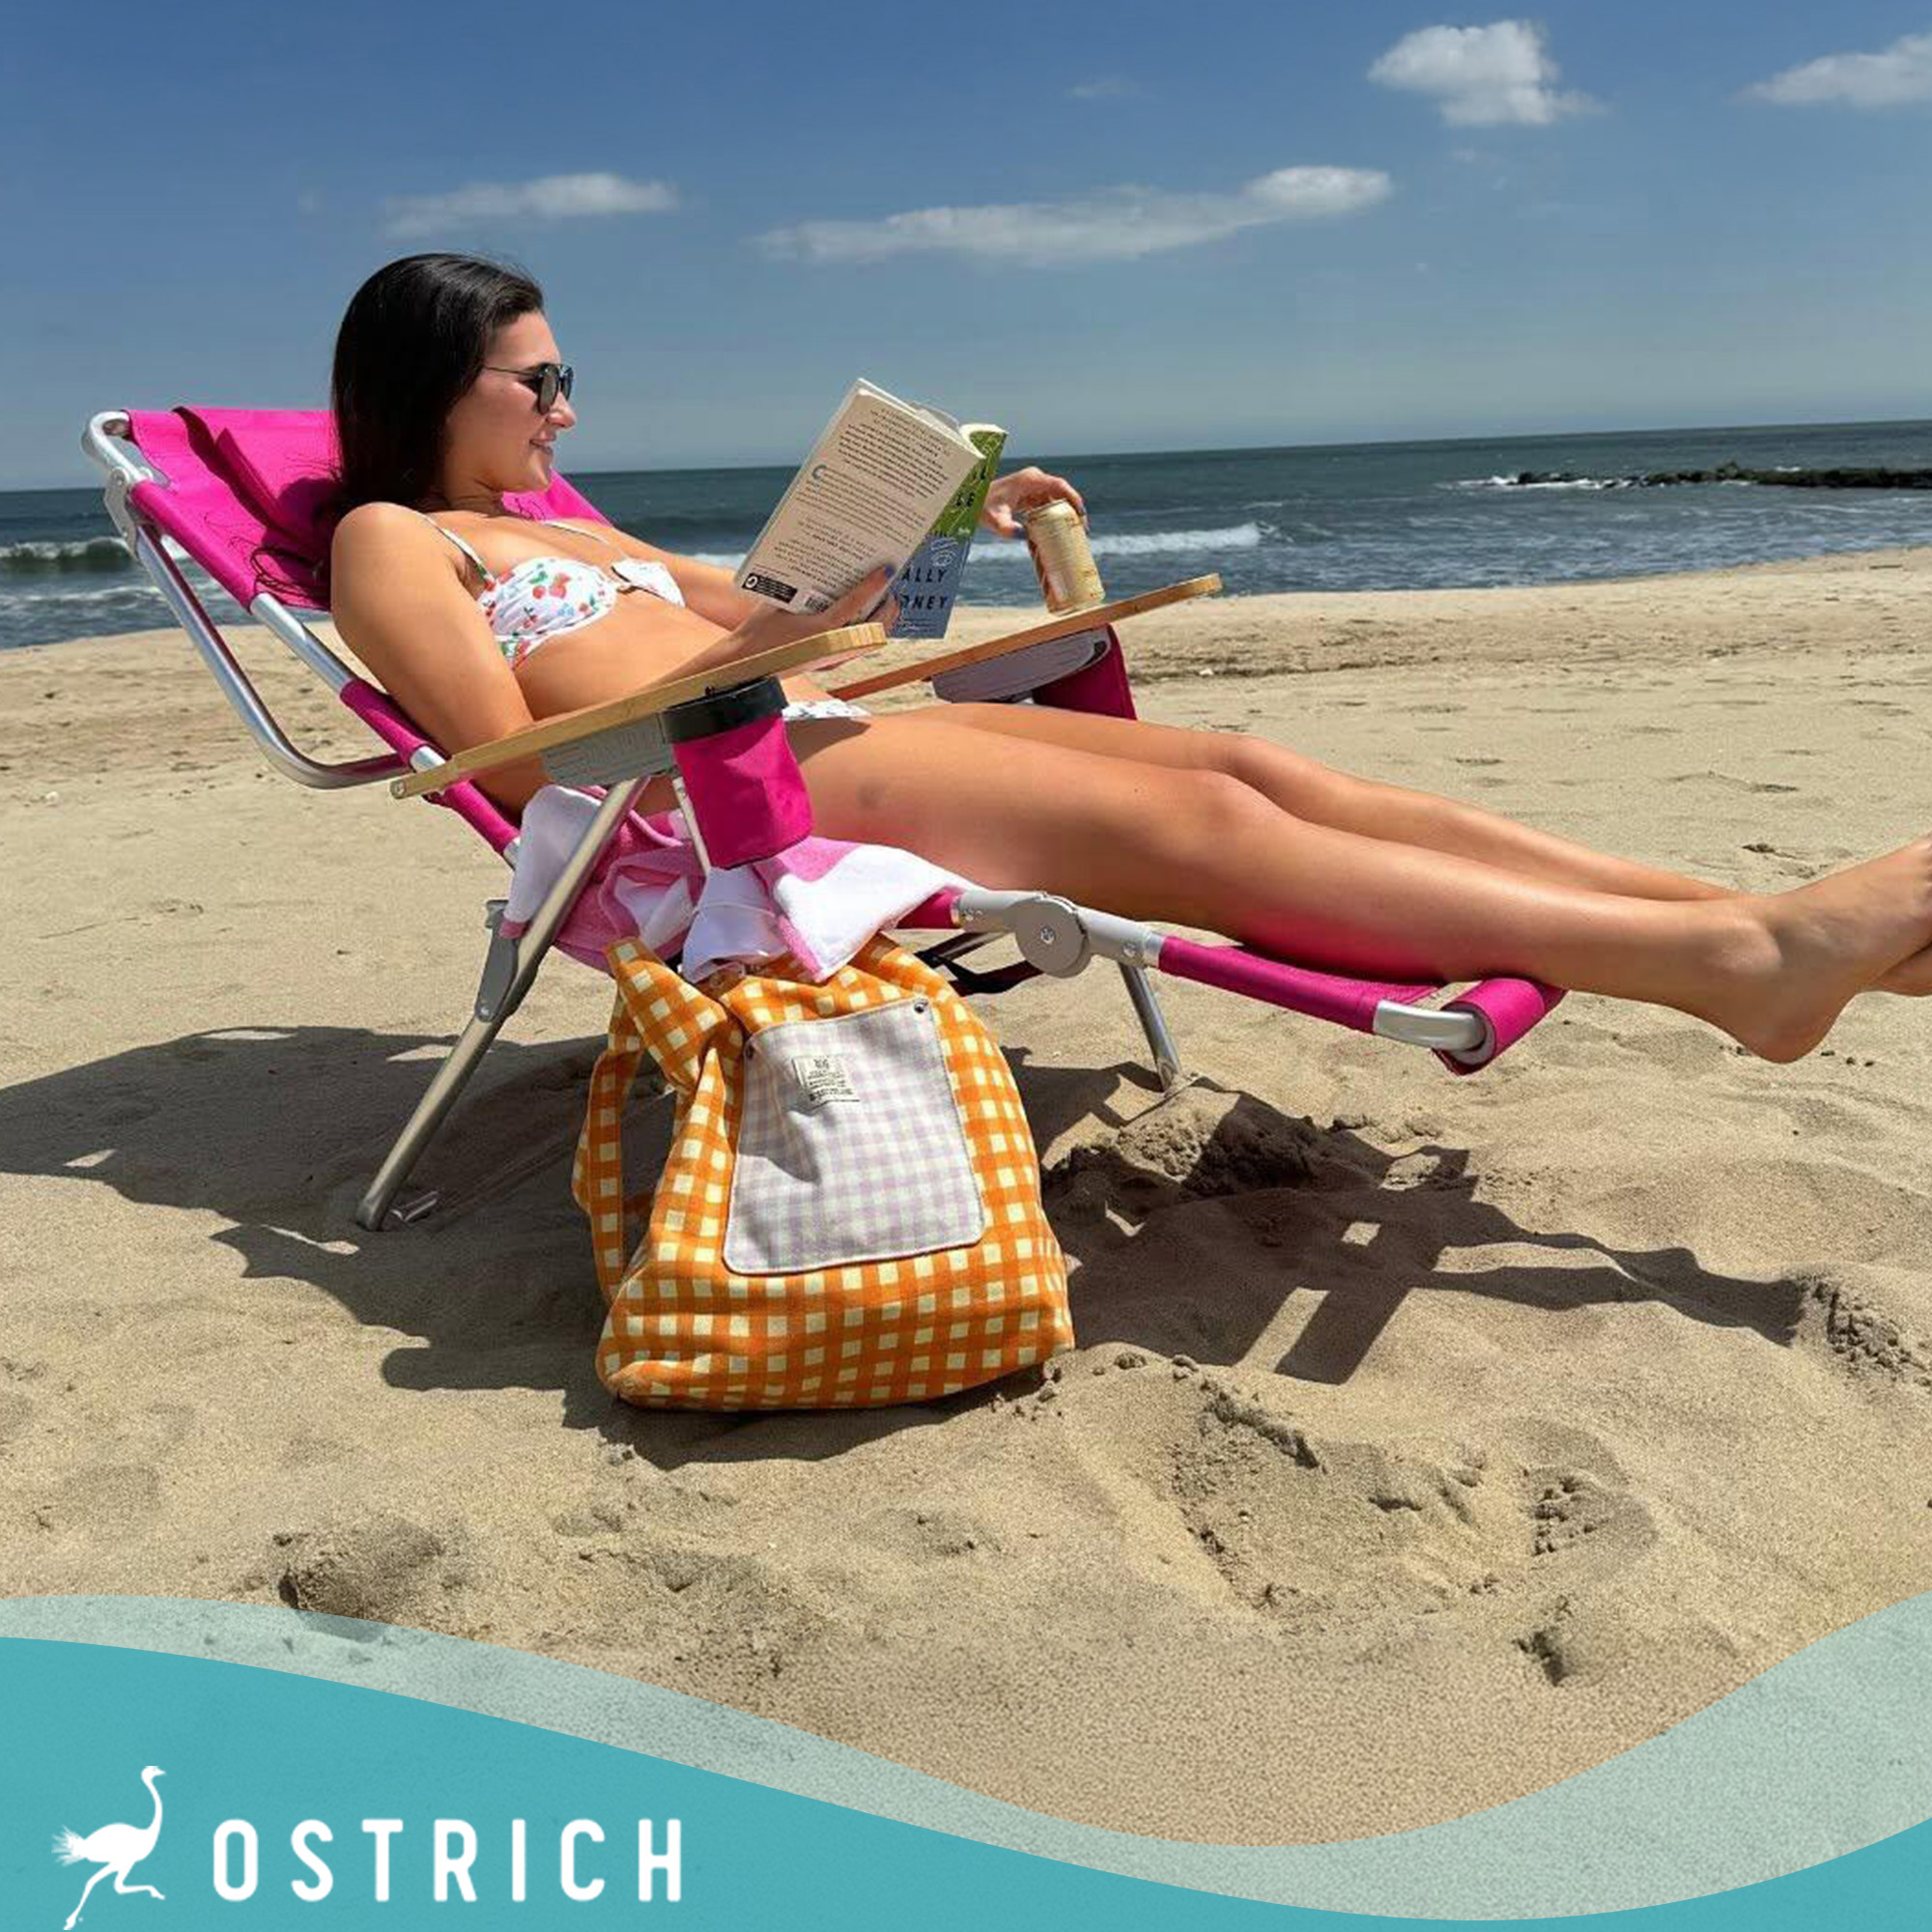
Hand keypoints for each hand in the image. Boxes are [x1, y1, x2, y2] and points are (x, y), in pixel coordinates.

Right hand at [681, 567, 898, 682]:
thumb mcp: (777, 601)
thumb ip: (801, 586)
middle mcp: (833, 646)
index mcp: (821, 629)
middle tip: (890, 590)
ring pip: (870, 641)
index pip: (856, 603)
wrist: (747, 665)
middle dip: (888, 607)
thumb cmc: (758, 631)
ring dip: (881, 622)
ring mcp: (833, 659)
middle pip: (874, 628)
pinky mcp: (829, 665)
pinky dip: (866, 634)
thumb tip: (820, 565)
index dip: (873, 585)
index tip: (887, 570)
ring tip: (883, 604)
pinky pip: (858, 649)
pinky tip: (865, 621)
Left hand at [980, 466, 1086, 538]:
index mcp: (1030, 480)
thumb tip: (1024, 535)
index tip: (1081, 514)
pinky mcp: (1030, 495)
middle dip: (1073, 510)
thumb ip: (1008, 529)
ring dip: (1065, 514)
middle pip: (1061, 493)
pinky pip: (1048, 505)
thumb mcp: (995, 521)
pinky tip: (1059, 531)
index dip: (1074, 498)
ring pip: (1056, 500)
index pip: (1059, 486)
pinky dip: (1054, 516)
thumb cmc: (983, 508)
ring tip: (1074, 532)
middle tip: (1082, 529)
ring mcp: (1033, 486)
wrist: (973, 502)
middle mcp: (1034, 480)